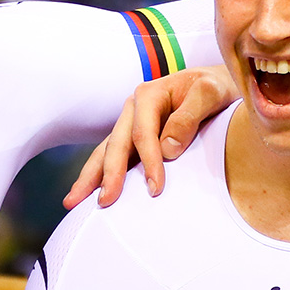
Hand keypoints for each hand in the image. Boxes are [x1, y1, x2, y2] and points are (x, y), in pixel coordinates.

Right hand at [63, 65, 239, 208]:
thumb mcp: (211, 92)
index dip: (148, 162)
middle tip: (105, 202)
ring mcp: (129, 124)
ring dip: (91, 178)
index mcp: (148, 95)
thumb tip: (168, 148)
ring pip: (105, 152)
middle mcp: (133, 109)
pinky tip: (89, 194)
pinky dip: (100, 176)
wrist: (216, 87)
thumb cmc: (214, 88)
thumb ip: (191, 114)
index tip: (156, 188)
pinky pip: (113, 158)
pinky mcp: (132, 139)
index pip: (142, 133)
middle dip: (109, 174)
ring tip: (73, 202)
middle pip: (115, 144)